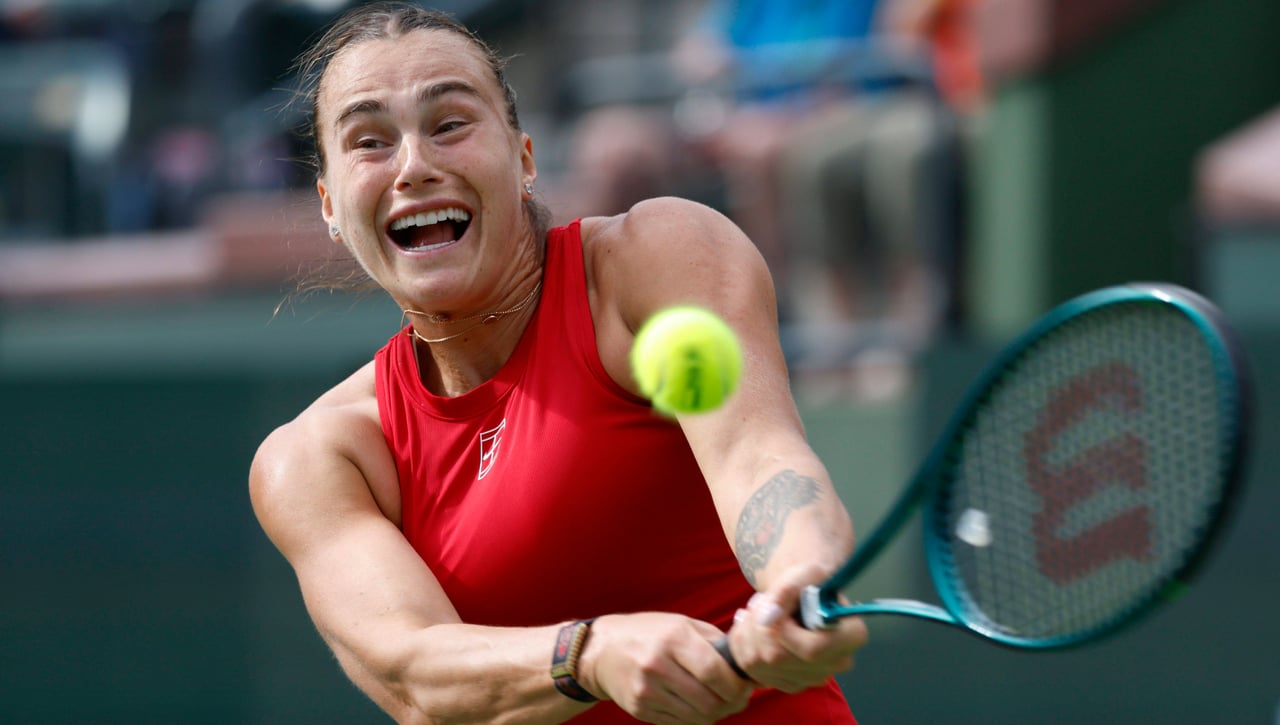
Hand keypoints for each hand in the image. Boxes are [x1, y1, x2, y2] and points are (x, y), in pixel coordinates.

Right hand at [579, 612, 753, 723]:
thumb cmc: (651, 633)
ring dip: (716, 714)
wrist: (602, 650)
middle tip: (739, 699)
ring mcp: (646, 690)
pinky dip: (695, 719)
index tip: (746, 687)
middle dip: (731, 704)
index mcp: (673, 639)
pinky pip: (679, 723)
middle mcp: (658, 665)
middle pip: (708, 700)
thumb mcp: (682, 625)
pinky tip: (697, 706)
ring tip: (721, 703)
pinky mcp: (639, 709)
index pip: (714, 671)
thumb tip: (749, 666)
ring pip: (696, 717)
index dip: (736, 686)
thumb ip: (716, 642)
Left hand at [724, 565, 868, 692]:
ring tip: (755, 611)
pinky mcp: (791, 684)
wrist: (803, 595)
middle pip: (780, 658)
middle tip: (759, 602)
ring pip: (761, 665)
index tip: (772, 606)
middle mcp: (837, 662)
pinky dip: (743, 646)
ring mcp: (814, 678)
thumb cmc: (808, 582)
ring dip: (747, 633)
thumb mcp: (803, 573)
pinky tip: (752, 628)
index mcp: (851, 634)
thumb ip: (787, 590)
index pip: (813, 649)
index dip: (784, 631)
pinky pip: (753, 671)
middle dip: (758, 627)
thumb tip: (767, 616)